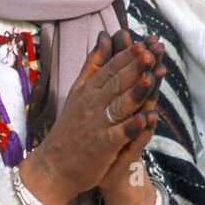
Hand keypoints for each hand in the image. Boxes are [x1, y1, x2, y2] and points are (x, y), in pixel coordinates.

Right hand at [19, 29, 162, 204]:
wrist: (52, 167)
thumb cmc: (70, 130)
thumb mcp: (78, 92)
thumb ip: (93, 65)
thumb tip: (104, 36)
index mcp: (88, 91)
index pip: (110, 69)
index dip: (128, 56)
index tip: (144, 42)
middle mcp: (91, 106)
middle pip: (117, 83)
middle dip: (136, 66)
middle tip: (152, 51)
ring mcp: (96, 126)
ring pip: (119, 105)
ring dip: (136, 91)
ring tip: (152, 76)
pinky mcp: (100, 147)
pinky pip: (118, 135)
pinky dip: (131, 127)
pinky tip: (146, 119)